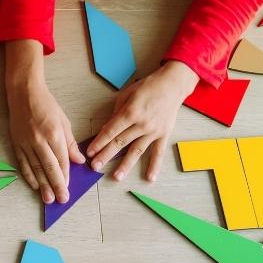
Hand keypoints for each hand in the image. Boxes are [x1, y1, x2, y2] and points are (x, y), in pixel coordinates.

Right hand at [7, 80, 84, 203]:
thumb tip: (79, 160)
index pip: (61, 159)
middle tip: (61, 199)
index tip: (67, 188)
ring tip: (48, 198)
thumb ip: (70, 143)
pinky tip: (34, 185)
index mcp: (54, 133)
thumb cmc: (46, 105)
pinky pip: (23, 163)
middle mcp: (39, 140)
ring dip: (42, 185)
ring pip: (35, 168)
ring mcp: (26, 142)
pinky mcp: (16, 143)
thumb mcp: (64, 121)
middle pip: (49, 167)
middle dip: (56, 185)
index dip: (65, 175)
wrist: (24, 93)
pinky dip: (28, 175)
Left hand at [86, 61, 199, 180]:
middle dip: (106, 155)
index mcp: (131, 112)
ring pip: (137, 151)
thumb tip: (106, 129)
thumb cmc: (148, 87)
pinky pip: (158, 153)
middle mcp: (142, 124)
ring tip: (116, 177)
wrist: (172, 85)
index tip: (90, 152)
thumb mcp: (127, 94)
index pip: (111, 131)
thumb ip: (116, 112)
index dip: (99, 142)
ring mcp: (153, 131)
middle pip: (120, 142)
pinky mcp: (164, 135)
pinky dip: (155, 166)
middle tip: (95, 166)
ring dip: (125, 165)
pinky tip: (150, 178)